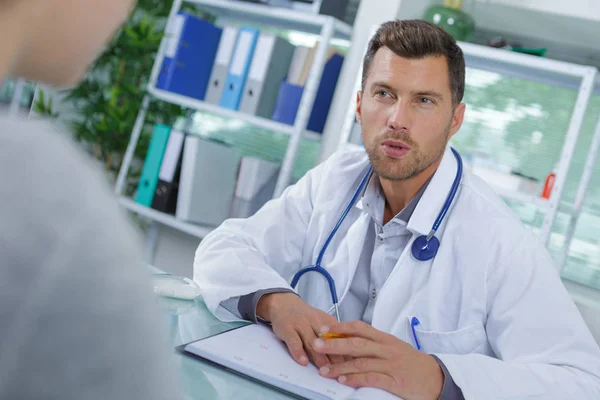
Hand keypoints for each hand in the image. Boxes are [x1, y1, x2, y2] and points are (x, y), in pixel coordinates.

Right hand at [256, 293, 346, 368]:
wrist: (284, 303)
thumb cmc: (305, 317)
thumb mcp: (322, 322)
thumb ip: (334, 336)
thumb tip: (349, 355)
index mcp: (327, 321)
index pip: (340, 337)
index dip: (347, 352)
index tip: (353, 365)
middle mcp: (315, 321)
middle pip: (328, 341)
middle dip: (336, 358)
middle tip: (342, 372)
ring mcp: (300, 324)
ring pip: (312, 342)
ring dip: (320, 357)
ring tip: (325, 370)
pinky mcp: (287, 328)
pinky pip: (294, 341)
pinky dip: (298, 352)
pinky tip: (303, 361)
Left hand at [313, 321, 442, 399]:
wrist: (438, 378)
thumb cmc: (413, 363)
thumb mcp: (395, 348)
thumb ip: (375, 344)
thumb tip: (349, 342)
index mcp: (386, 339)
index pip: (360, 328)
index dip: (340, 327)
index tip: (323, 328)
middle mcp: (387, 349)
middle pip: (356, 343)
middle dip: (334, 343)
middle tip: (316, 343)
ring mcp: (391, 365)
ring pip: (361, 362)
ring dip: (340, 366)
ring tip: (324, 370)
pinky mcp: (395, 381)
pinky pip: (372, 378)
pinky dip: (356, 379)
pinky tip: (343, 380)